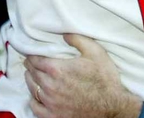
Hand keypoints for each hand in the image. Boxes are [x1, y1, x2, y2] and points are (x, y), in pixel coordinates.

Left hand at [24, 34, 141, 117]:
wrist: (113, 107)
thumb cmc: (105, 79)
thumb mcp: (95, 52)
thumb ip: (78, 40)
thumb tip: (63, 34)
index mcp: (57, 69)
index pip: (35, 60)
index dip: (31, 55)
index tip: (31, 52)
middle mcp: (50, 86)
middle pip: (32, 73)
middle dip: (30, 66)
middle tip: (30, 62)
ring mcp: (51, 103)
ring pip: (32, 89)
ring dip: (30, 80)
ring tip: (31, 75)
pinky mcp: (54, 116)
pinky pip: (35, 107)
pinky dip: (33, 100)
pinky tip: (35, 96)